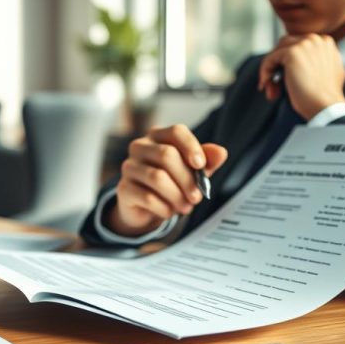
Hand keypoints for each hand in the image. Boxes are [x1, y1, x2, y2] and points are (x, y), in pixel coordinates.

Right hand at [107, 125, 227, 236]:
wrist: (146, 208)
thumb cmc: (172, 183)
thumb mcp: (193, 171)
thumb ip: (207, 161)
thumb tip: (221, 152)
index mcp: (158, 137)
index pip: (176, 132)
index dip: (191, 147)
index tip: (201, 165)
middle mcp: (140, 147)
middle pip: (167, 155)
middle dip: (187, 179)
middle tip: (197, 197)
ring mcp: (129, 167)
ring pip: (157, 178)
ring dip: (177, 196)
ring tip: (186, 207)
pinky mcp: (123, 189)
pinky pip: (147, 197)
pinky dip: (164, 208)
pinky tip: (169, 211)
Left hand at [258, 33, 344, 118]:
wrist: (325, 106)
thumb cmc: (324, 97)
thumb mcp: (328, 73)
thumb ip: (318, 62)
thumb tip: (303, 63)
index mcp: (325, 42)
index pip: (297, 45)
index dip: (287, 62)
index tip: (283, 79)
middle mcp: (315, 39)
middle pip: (285, 45)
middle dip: (278, 65)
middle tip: (274, 85)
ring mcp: (304, 44)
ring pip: (276, 52)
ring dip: (270, 69)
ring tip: (271, 88)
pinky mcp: (292, 52)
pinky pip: (269, 59)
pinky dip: (265, 71)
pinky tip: (265, 86)